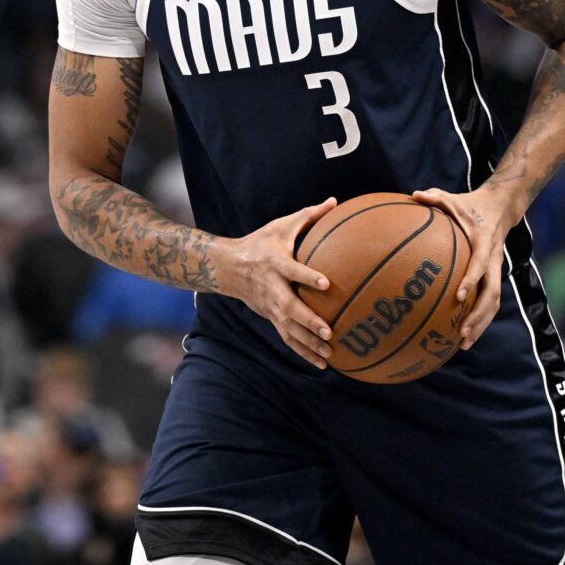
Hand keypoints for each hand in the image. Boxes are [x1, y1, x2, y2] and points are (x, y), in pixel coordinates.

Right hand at [218, 198, 336, 368]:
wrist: (228, 267)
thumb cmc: (261, 242)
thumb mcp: (281, 225)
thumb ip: (309, 215)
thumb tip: (336, 201)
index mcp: (275, 263)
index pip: (292, 270)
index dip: (308, 277)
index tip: (326, 283)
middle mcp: (271, 288)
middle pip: (289, 307)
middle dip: (309, 321)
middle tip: (329, 331)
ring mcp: (269, 306)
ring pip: (289, 329)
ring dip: (308, 343)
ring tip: (330, 352)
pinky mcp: (271, 318)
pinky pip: (288, 338)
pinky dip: (304, 352)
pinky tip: (322, 363)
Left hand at [412, 185, 513, 349]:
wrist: (501, 207)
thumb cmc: (469, 204)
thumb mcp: (453, 198)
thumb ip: (435, 197)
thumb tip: (414, 195)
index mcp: (483, 242)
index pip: (479, 264)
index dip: (472, 280)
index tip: (459, 295)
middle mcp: (492, 259)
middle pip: (492, 293)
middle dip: (478, 315)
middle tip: (461, 332)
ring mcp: (495, 270)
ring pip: (494, 302)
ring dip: (481, 324)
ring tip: (463, 343)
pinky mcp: (493, 276)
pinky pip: (490, 302)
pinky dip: (480, 319)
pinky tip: (464, 336)